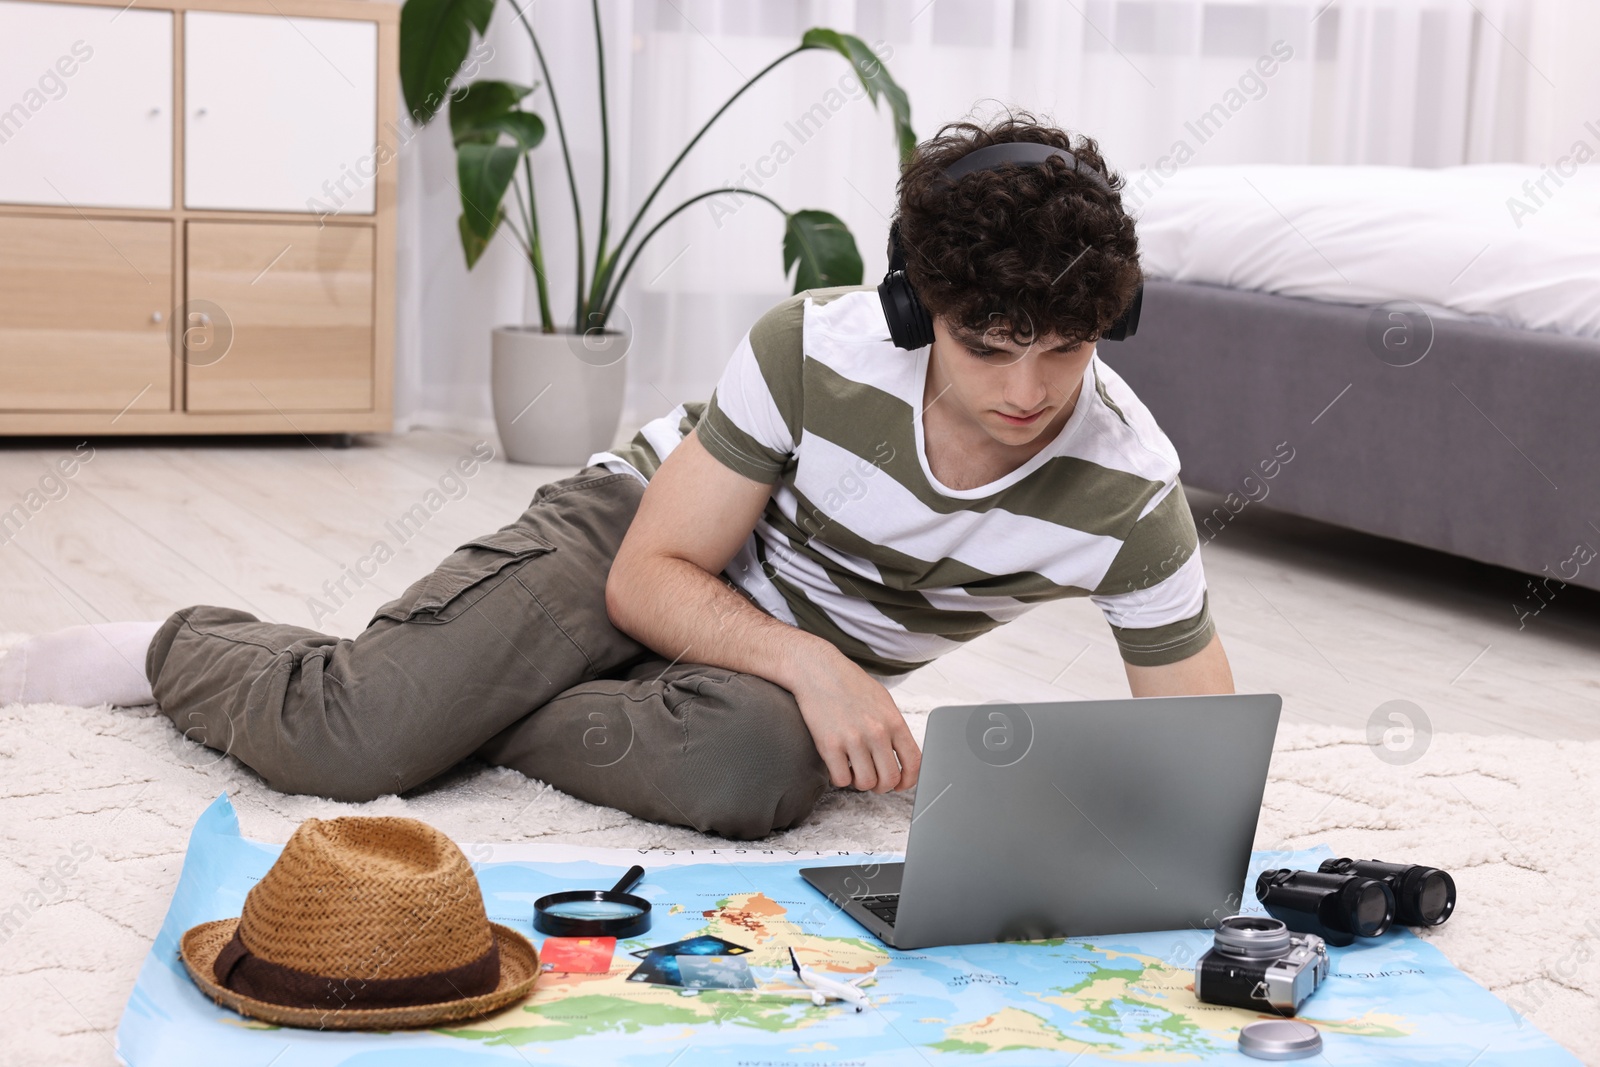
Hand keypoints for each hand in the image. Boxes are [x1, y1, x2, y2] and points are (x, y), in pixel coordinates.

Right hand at [786, 644, 920, 793]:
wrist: (817, 669)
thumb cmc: (849, 683)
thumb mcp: (882, 700)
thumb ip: (894, 727)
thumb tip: (903, 755)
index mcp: (894, 721)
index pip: (914, 763)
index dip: (909, 780)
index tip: (900, 784)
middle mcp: (877, 732)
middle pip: (890, 779)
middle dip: (883, 785)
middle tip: (873, 779)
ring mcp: (853, 740)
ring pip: (866, 783)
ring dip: (860, 782)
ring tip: (854, 769)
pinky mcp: (829, 745)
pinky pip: (841, 779)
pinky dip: (840, 778)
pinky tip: (838, 765)